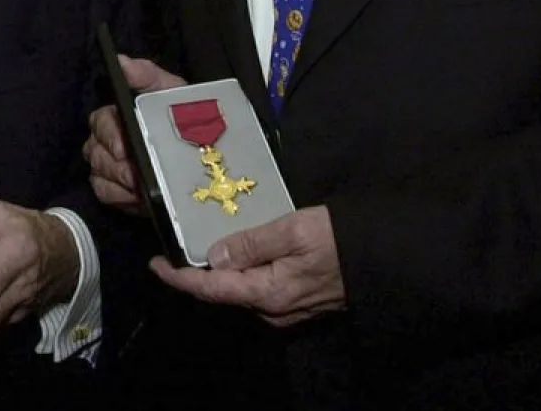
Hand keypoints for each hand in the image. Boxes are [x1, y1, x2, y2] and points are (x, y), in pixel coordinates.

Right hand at [83, 55, 186, 213]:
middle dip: (115, 165)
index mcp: (116, 115)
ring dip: (118, 183)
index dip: (109, 135)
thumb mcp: (170, 91)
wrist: (204, 154)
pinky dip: (120, 197)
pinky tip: (137, 198)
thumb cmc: (183, 115)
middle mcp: (106, 140)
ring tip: (140, 188)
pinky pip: (105, 194)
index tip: (123, 149)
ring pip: (99, 174)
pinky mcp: (117, 191)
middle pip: (96, 152)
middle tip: (136, 175)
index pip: (101, 122)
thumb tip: (121, 61)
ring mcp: (109, 167)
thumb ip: (147, 75)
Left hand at [149, 205, 344, 327]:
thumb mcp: (293, 230)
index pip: (210, 289)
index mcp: (266, 293)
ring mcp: (286, 311)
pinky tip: (240, 254)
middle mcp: (272, 310)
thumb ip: (252, 244)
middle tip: (180, 246)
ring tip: (205, 246)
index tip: (155, 263)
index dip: (179, 277)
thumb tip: (214, 257)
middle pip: (223, 292)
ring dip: (221, 272)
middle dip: (198, 272)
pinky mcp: (298, 304)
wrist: (385, 260)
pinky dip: (242, 273)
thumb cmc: (340, 239)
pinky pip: (259, 290)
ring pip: (241, 291)